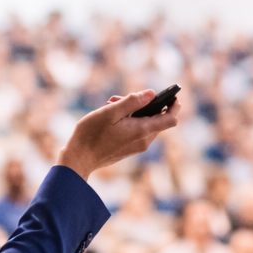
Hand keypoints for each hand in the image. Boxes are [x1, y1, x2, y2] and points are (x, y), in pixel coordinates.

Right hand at [55, 91, 181, 179]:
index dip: (174, 105)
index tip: (172, 94)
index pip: (171, 119)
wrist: (78, 159)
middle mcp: (143, 141)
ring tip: (110, 105)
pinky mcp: (129, 149)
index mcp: (142, 130)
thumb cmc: (91, 134)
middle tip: (118, 99)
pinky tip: (110, 117)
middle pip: (157, 119)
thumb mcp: (110, 112)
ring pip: (145, 124)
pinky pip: (137, 131)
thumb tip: (151, 93)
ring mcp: (137, 147)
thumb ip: (132, 102)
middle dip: (144, 104)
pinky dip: (129, 121)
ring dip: (133, 112)